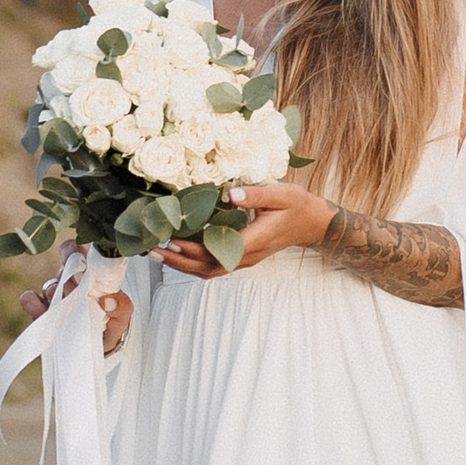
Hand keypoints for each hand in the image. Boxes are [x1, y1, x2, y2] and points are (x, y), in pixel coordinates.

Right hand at [17, 261, 132, 353]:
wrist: (97, 348)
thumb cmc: (111, 323)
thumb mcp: (122, 315)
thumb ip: (122, 306)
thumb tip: (108, 300)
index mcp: (90, 273)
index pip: (79, 248)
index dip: (77, 251)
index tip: (84, 263)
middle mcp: (70, 279)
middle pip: (65, 263)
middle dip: (71, 271)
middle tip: (78, 285)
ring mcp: (54, 294)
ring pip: (51, 284)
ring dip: (58, 293)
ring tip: (68, 306)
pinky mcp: (39, 311)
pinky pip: (29, 299)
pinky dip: (33, 302)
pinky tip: (42, 310)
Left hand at [158, 179, 336, 281]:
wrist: (312, 223)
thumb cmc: (296, 206)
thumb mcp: (280, 194)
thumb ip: (255, 195)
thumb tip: (230, 195)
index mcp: (256, 240)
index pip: (220, 251)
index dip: (195, 250)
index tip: (173, 241)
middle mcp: (248, 255)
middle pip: (209, 267)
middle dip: (179, 261)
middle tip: (154, 250)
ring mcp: (244, 259)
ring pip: (209, 270)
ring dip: (182, 265)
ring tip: (158, 254)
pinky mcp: (241, 257)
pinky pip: (214, 266)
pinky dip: (192, 263)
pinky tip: (177, 253)